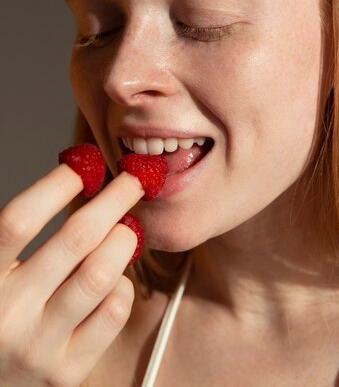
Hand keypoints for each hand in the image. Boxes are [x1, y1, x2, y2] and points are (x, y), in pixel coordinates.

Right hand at [0, 164, 143, 386]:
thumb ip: (19, 233)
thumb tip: (79, 173)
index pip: (18, 220)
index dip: (55, 185)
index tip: (82, 164)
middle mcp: (6, 313)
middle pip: (75, 239)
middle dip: (114, 198)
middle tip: (133, 180)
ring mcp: (38, 345)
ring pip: (101, 273)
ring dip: (123, 238)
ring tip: (126, 228)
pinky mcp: (67, 371)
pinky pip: (113, 311)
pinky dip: (123, 283)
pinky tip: (115, 277)